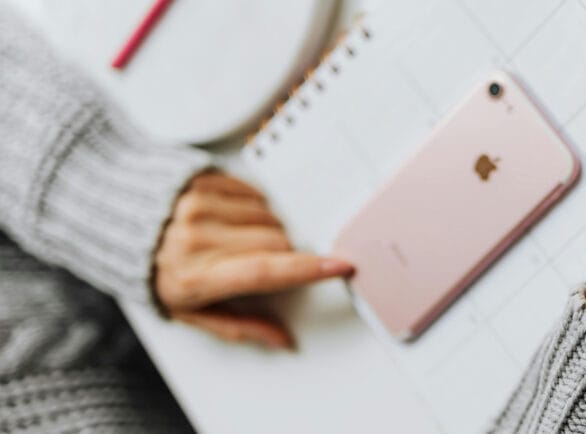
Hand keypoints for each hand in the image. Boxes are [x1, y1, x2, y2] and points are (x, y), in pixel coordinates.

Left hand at [154, 172, 352, 349]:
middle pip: (275, 242)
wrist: (114, 219)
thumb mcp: (190, 310)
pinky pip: (254, 193)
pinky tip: (228, 216)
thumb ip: (241, 326)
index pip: (265, 271)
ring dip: (264, 228)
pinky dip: (252, 206)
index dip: (308, 269)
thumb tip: (283, 339)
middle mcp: (197, 238)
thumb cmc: (154, 270)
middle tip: (251, 260)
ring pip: (269, 216)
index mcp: (196, 276)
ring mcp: (199, 205)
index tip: (339, 265)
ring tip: (233, 237)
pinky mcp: (203, 181)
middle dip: (278, 253)